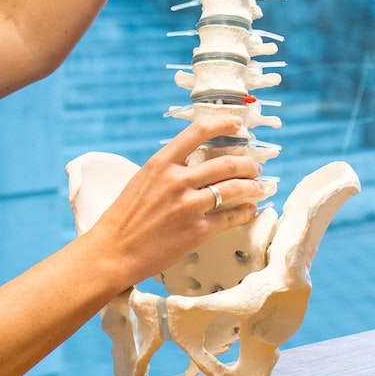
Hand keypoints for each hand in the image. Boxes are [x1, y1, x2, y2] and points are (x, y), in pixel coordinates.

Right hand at [83, 117, 272, 287]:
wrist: (113, 252)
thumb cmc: (125, 218)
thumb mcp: (143, 181)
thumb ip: (169, 170)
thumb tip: (196, 164)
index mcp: (161, 163)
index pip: (198, 132)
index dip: (222, 123)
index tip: (237, 124)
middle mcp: (177, 180)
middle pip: (226, 163)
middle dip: (247, 164)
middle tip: (255, 167)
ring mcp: (188, 206)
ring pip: (233, 188)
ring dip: (253, 187)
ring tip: (261, 187)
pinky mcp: (197, 231)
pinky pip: (230, 217)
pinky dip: (245, 212)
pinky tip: (250, 210)